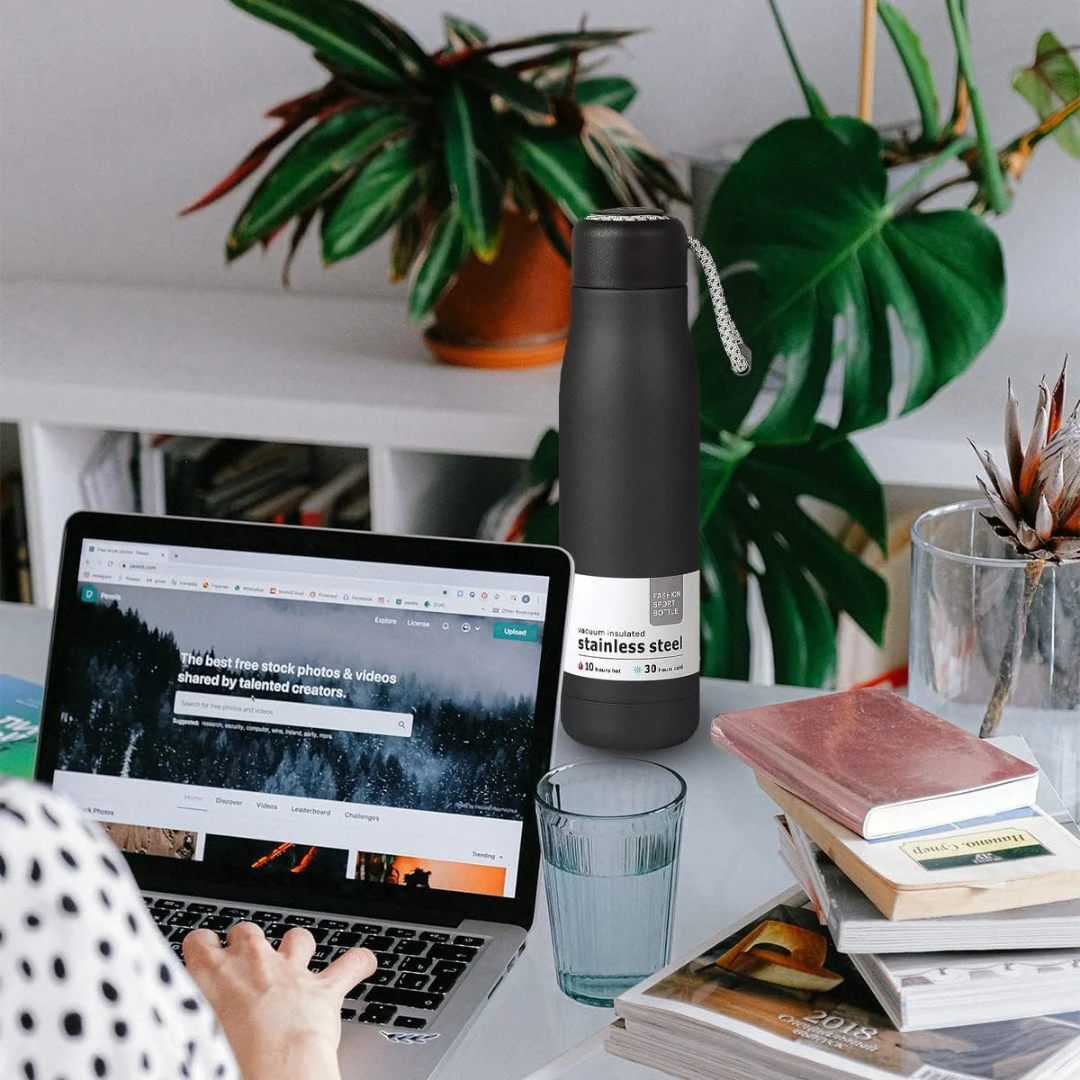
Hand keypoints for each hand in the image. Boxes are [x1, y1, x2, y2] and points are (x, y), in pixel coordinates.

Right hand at [184, 922, 375, 1079]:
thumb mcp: (190, 1039)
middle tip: (244, 969)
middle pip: (247, 932)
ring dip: (296, 947)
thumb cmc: (228, 1063)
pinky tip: (364, 963)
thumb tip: (181, 1031)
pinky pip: (350, 964)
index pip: (199, 940)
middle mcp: (252, 963)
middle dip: (246, 945)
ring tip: (295, 960)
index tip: (204, 960)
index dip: (203, 949)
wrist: (275, 1074)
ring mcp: (291, 972)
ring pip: (297, 938)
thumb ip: (189, 1022)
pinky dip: (358, 963)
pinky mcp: (324, 989)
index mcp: (212, 974)